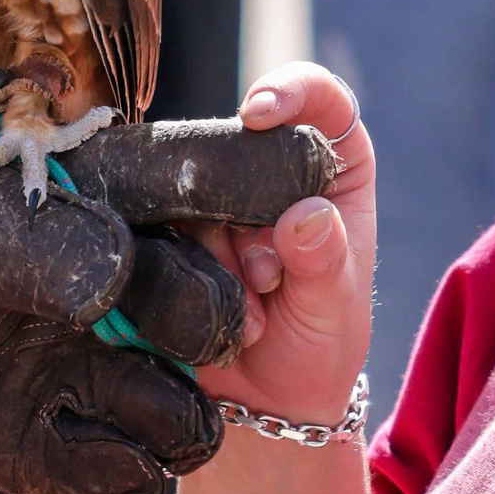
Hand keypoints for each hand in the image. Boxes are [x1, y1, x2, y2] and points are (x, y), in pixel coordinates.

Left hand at [0, 124, 335, 493]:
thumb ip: (6, 237)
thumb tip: (111, 281)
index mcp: (84, 180)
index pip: (215, 168)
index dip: (273, 179)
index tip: (314, 191)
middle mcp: (106, 274)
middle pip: (224, 303)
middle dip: (200, 314)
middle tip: (167, 318)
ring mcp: (87, 371)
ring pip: (196, 414)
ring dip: (154, 413)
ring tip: (69, 391)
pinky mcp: (54, 454)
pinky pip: (130, 485)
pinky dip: (96, 475)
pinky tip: (32, 447)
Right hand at [192, 65, 374, 429]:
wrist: (263, 403)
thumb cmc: (317, 346)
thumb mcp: (334, 311)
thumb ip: (324, 263)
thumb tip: (307, 215)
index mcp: (334, 169)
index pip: (323, 100)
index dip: (292, 89)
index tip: (258, 112)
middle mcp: (273, 173)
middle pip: (242, 146)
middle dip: (247, 215)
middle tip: (268, 280)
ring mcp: (218, 200)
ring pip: (195, 192)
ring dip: (219, 258)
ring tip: (253, 313)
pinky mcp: (173, 230)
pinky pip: (160, 228)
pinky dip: (188, 273)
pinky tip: (220, 316)